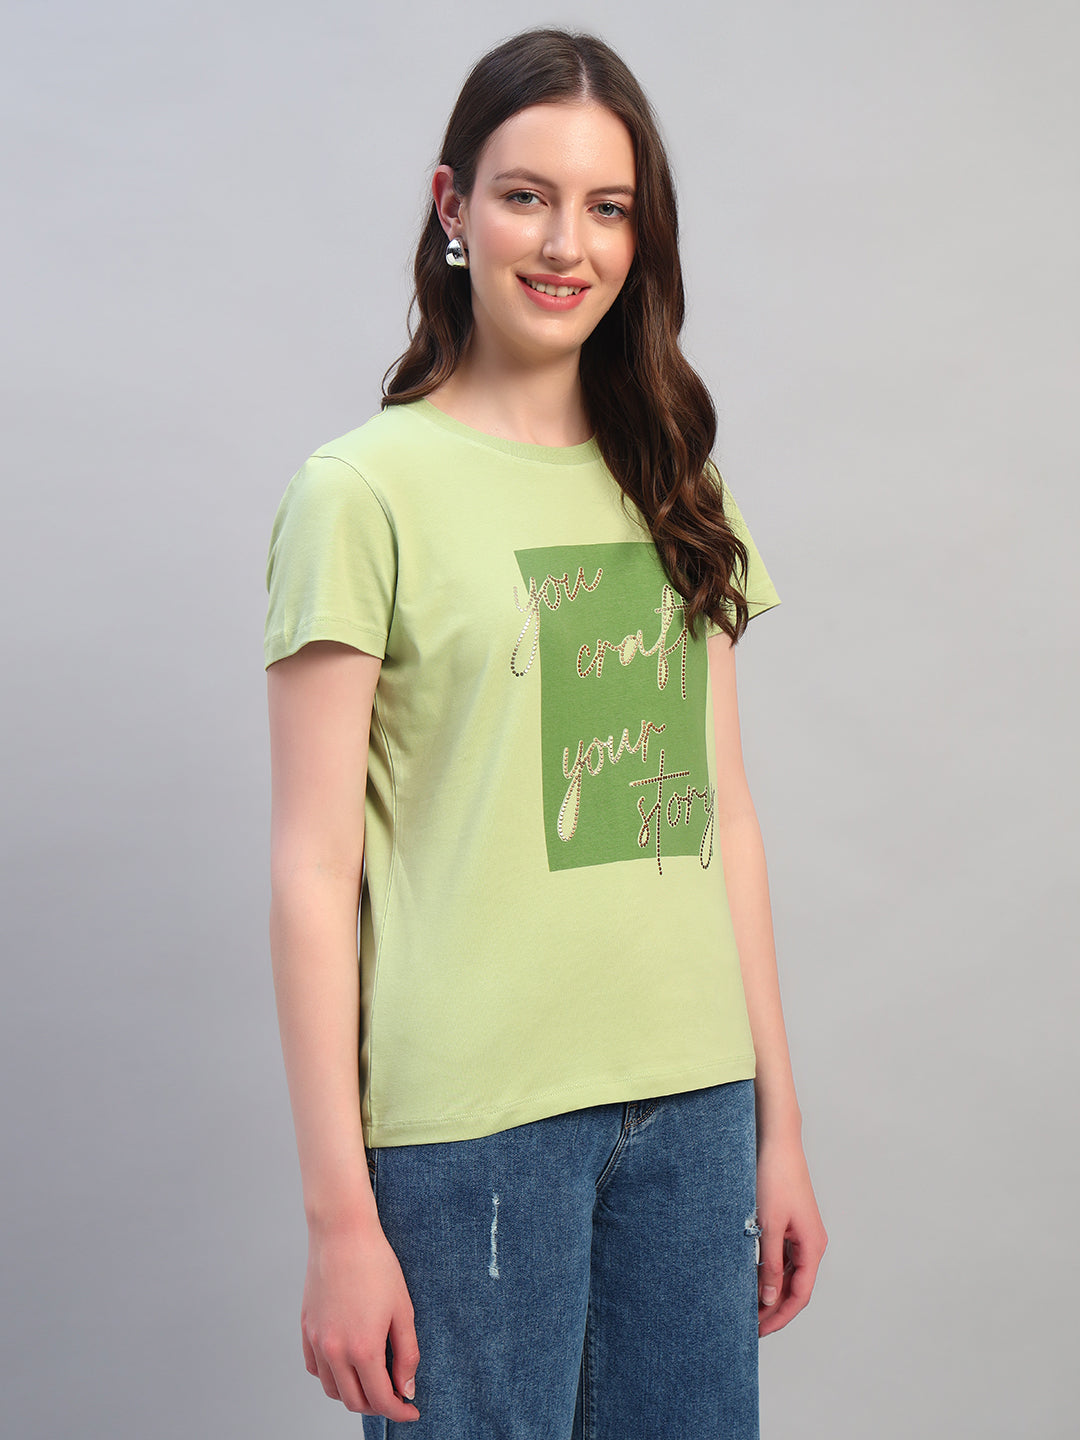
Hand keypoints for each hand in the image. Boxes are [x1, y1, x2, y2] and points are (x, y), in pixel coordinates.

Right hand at [301, 1216, 420, 1420]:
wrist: (343, 1233)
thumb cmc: (377, 1266)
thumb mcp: (403, 1310)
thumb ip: (407, 1355)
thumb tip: (406, 1389)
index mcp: (363, 1348)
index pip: (380, 1399)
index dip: (399, 1411)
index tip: (412, 1411)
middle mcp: (334, 1351)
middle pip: (354, 1401)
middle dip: (377, 1405)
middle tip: (396, 1395)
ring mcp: (316, 1341)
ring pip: (332, 1388)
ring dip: (353, 1393)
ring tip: (373, 1379)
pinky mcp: (306, 1328)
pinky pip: (315, 1368)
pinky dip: (331, 1376)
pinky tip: (347, 1363)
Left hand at [754, 1133, 827, 1337]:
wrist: (777, 1142)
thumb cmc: (775, 1177)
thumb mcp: (768, 1225)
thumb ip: (770, 1265)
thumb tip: (770, 1299)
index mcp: (812, 1247)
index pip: (799, 1295)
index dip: (779, 1317)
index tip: (758, 1332)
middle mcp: (812, 1244)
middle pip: (795, 1288)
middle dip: (773, 1309)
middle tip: (749, 1325)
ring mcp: (802, 1234)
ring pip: (788, 1274)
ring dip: (770, 1291)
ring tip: (746, 1306)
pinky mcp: (792, 1225)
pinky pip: (783, 1257)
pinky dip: (768, 1271)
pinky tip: (750, 1278)